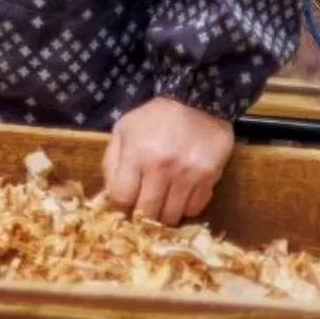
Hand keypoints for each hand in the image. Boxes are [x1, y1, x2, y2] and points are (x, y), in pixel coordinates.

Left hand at [103, 96, 233, 224]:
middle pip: (148, 213)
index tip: (120, 207)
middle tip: (140, 211)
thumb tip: (109, 197)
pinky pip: (195, 209)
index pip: (122, 198)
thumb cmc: (153, 118)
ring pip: (172, 216)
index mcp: (136, 155)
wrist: (196, 101)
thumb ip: (112, 163)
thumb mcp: (123, 131)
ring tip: (160, 204)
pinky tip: (179, 195)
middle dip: (140, 217)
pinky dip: (184, 208)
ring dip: (163, 215)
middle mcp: (163, 168)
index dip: (118, 207)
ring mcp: (189, 175)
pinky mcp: (210, 178)